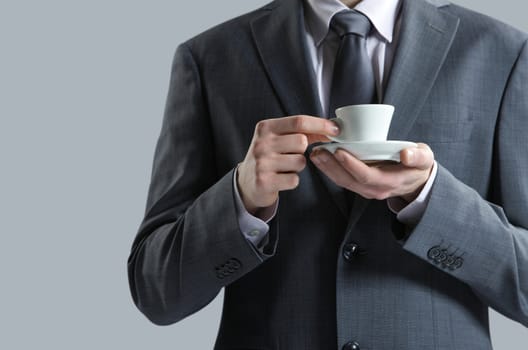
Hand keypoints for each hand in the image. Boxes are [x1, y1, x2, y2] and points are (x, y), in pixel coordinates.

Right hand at [237, 115, 338, 214]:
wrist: (247, 181)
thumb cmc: (268, 156)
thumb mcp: (278, 138)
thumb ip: (302, 131)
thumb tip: (332, 128)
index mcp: (266, 127)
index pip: (299, 121)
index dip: (320, 125)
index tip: (336, 130)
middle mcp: (261, 143)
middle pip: (301, 142)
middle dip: (303, 150)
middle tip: (292, 154)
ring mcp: (262, 163)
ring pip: (300, 162)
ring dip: (297, 167)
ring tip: (284, 167)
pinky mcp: (264, 181)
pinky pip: (294, 180)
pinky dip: (292, 180)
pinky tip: (281, 179)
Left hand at [310, 143, 433, 201]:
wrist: (417, 181)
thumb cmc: (419, 166)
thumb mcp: (425, 159)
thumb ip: (418, 157)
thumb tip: (406, 154)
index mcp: (390, 182)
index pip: (366, 175)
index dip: (351, 165)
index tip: (339, 151)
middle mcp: (375, 190)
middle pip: (349, 180)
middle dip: (331, 167)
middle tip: (318, 152)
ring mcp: (366, 190)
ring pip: (343, 182)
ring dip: (327, 169)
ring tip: (315, 154)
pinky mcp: (360, 187)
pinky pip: (343, 180)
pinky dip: (330, 171)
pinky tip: (321, 159)